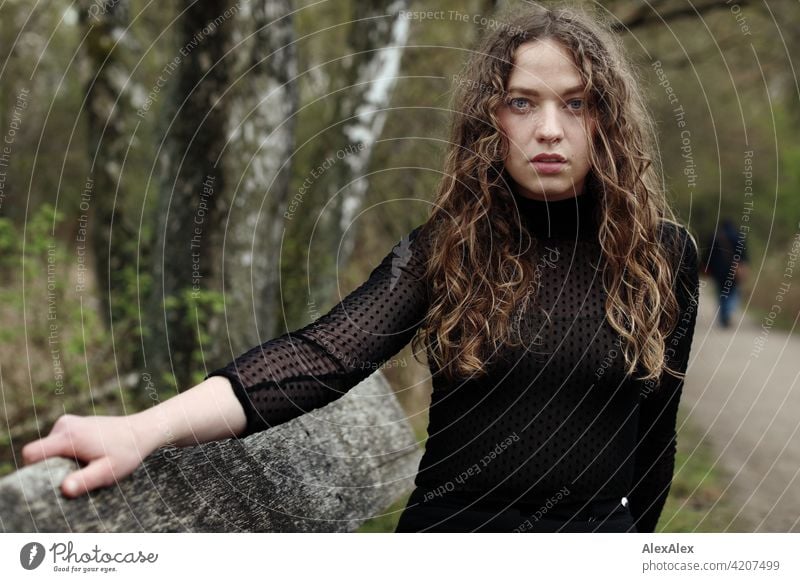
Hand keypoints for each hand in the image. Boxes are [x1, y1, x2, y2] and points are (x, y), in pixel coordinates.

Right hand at [21, 413, 155, 497]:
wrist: (142, 431)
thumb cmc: (126, 452)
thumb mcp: (108, 471)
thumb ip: (85, 480)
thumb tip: (64, 489)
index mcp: (69, 436)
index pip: (31, 453)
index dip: (34, 470)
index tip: (52, 479)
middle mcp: (64, 425)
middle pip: (40, 453)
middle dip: (52, 467)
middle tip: (79, 472)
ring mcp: (67, 422)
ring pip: (49, 449)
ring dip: (61, 460)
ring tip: (87, 462)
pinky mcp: (71, 424)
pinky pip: (58, 444)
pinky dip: (67, 453)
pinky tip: (89, 455)